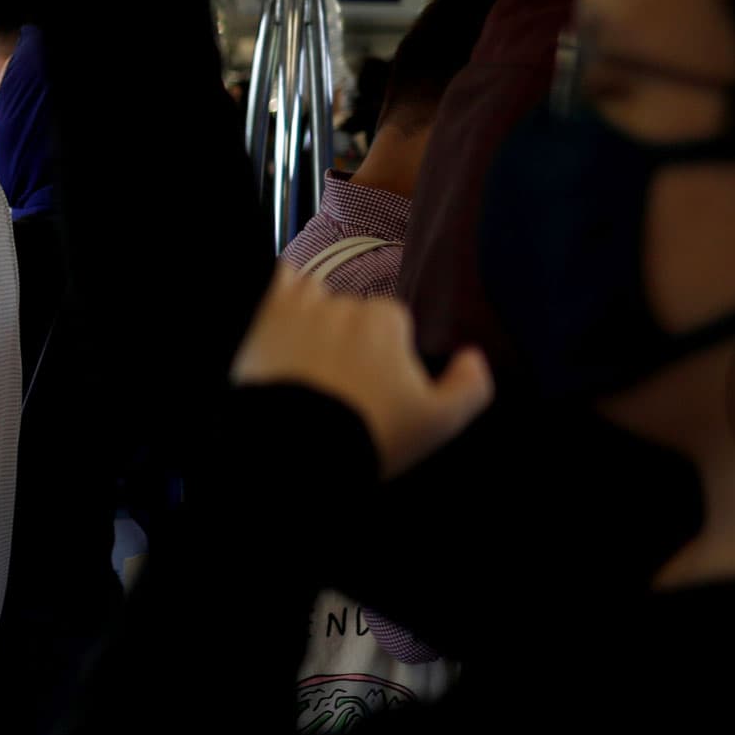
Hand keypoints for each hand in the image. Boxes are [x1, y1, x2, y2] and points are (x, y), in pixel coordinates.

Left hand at [231, 264, 493, 478]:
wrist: (298, 452)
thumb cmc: (367, 436)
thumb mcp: (436, 423)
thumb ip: (469, 387)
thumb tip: (473, 358)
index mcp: (386, 321)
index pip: (390, 322)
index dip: (384, 351)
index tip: (372, 381)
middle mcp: (343, 305)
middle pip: (349, 311)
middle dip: (346, 338)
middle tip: (337, 381)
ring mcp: (298, 308)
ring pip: (310, 297)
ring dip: (309, 317)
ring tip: (305, 359)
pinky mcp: (262, 316)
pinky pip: (276, 281)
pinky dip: (280, 291)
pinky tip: (282, 317)